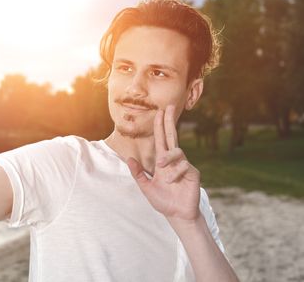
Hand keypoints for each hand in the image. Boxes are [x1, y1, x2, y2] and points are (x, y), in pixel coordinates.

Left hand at [126, 105, 200, 223]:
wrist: (177, 214)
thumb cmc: (163, 201)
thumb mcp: (146, 187)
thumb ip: (138, 174)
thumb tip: (128, 159)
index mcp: (163, 161)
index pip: (161, 139)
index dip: (160, 125)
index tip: (160, 111)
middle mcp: (174, 160)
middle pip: (172, 136)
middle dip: (170, 121)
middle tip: (169, 106)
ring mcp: (184, 165)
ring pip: (177, 152)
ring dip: (168, 158)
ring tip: (162, 170)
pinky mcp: (193, 172)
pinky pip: (184, 166)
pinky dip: (175, 174)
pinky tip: (172, 182)